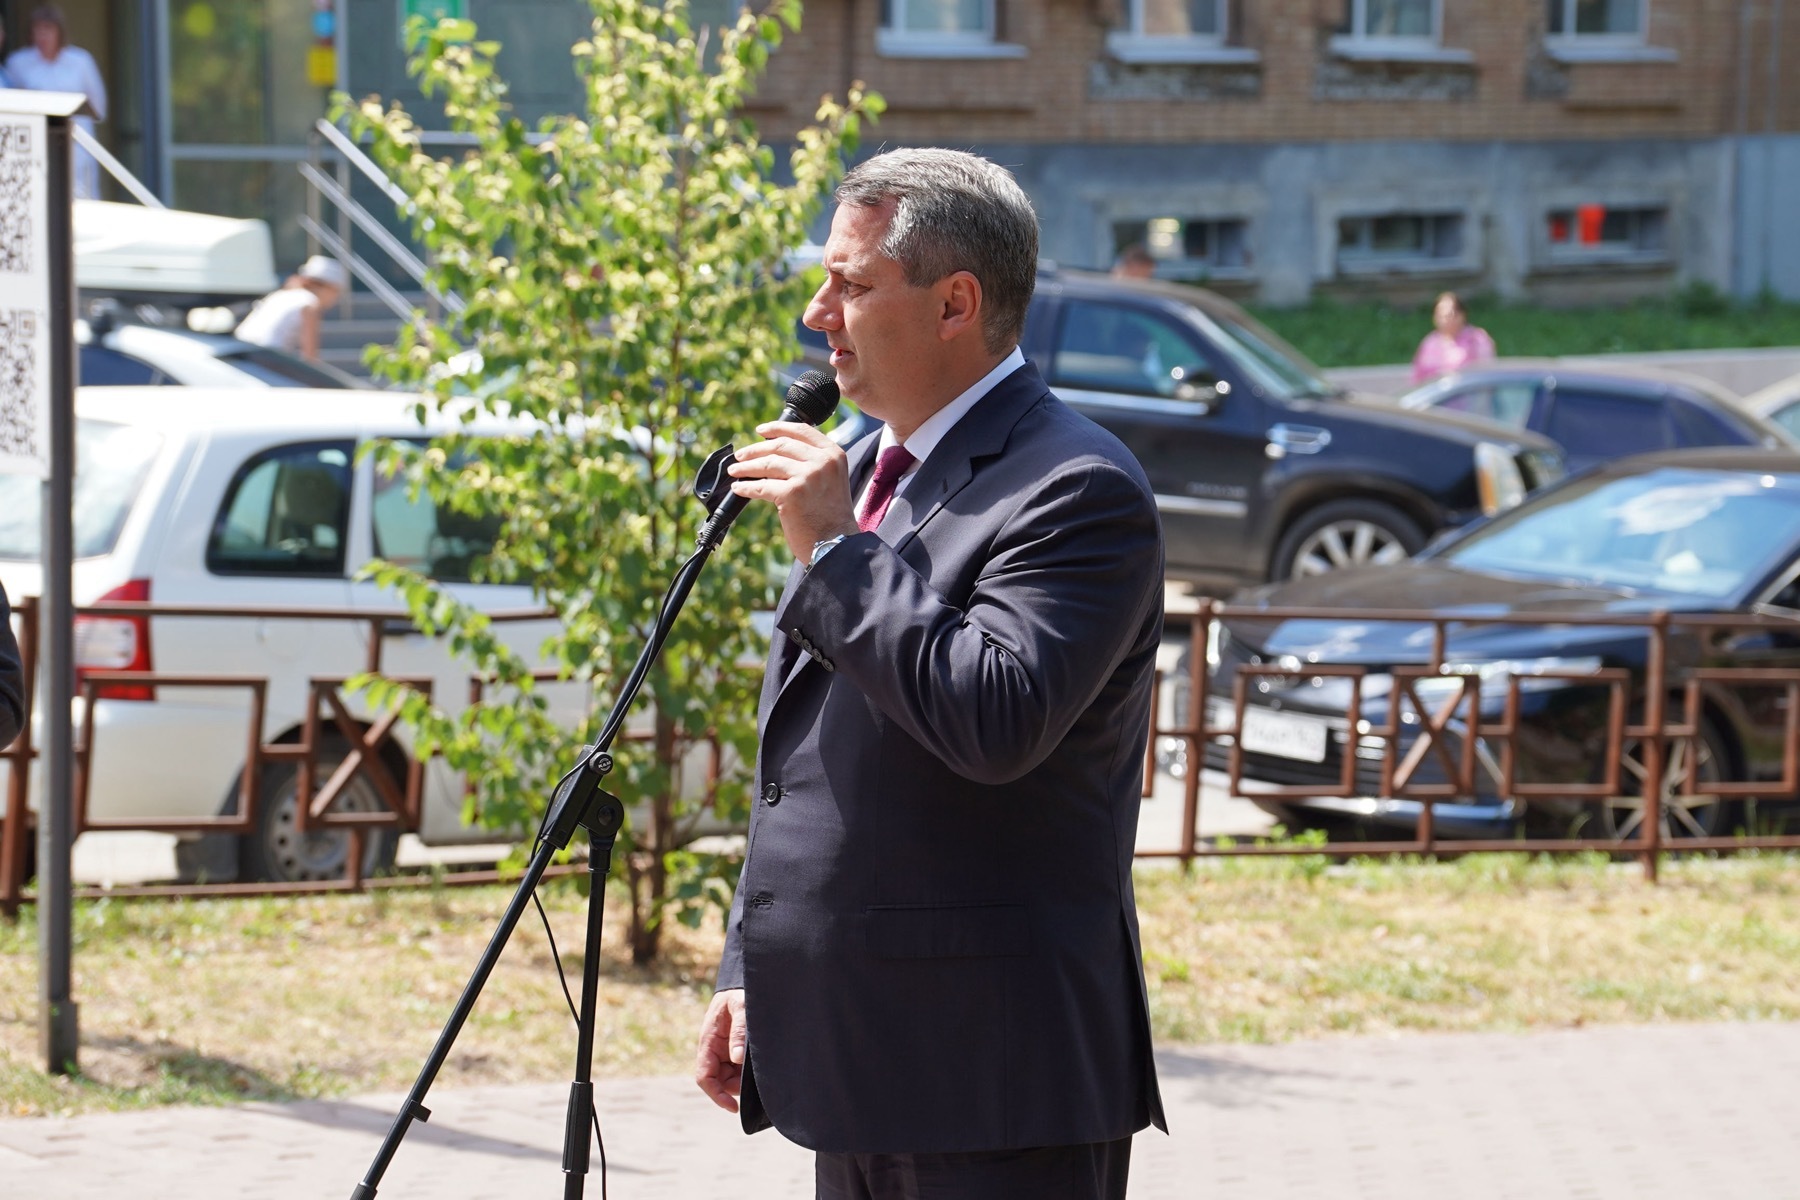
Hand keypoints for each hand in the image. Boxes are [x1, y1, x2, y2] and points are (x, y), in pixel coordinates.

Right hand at [694, 987, 747, 1112]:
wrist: (744, 984)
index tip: (733, 1107)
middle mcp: (714, 1050)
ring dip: (743, 1079)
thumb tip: (737, 1058)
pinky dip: (747, 1072)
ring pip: (730, 1078)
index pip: (705, 1077)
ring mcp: (724, 1052)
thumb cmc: (739, 994)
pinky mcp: (734, 1051)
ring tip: (758, 1064)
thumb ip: (739, 1029)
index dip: (717, 1095)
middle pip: (720, 1081)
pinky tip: (759, 1062)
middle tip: (755, 1079)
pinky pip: (738, 1070)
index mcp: (708, 1042)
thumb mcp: (740, 1007)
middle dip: (736, 1087)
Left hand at [727, 421, 858, 561]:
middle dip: (756, 449)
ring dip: (746, 467)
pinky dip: (746, 487)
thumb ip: (814, 463)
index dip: (778, 427)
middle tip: (740, 455)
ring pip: (768, 463)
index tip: (761, 430)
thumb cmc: (832, 517)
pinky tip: (739, 489)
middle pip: (781, 445)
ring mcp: (807, 476)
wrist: (837, 543)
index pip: (802, 431)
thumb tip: (778, 453)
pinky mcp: (791, 493)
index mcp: (833, 454)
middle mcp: (822, 461)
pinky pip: (761, 486)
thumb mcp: (832, 479)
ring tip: (734, 471)